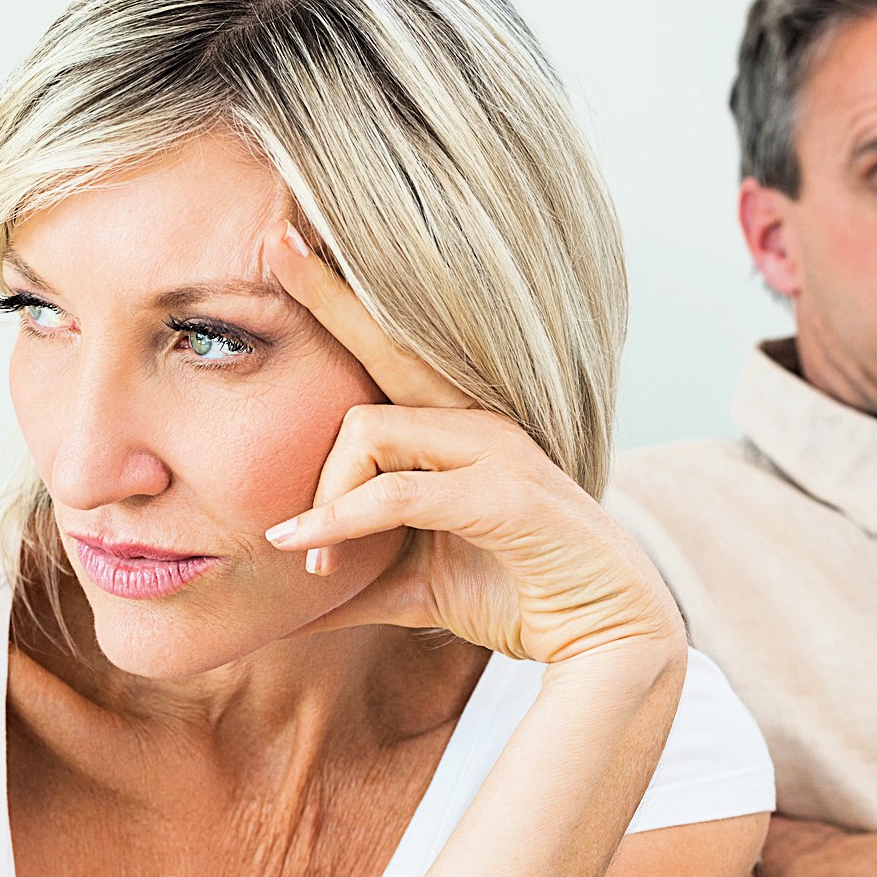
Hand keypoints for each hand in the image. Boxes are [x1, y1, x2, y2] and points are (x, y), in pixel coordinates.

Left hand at [261, 224, 683, 667]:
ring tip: (309, 560)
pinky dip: (344, 519)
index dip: (339, 299)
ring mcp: (496, 450)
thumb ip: (358, 582)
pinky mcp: (505, 495)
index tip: (285, 245)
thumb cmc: (520, 596)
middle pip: (384, 342)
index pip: (389, 349)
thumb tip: (288, 610)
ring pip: (369, 431)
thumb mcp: (419, 587)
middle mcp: (477, 422)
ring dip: (325, 499)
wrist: (604, 636)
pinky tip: (307, 547)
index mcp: (458, 430)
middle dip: (326, 290)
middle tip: (272, 240)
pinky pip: (398, 493)